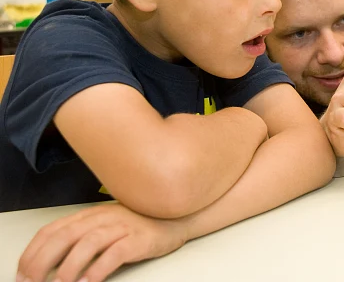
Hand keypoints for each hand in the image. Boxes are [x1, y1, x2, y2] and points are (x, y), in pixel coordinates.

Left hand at [17, 203, 187, 281]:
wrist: (178, 218)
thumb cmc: (139, 225)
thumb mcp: (106, 225)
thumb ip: (82, 236)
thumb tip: (51, 260)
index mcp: (90, 214)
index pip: (52, 230)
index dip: (32, 252)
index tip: (22, 274)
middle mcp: (103, 217)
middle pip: (64, 236)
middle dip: (42, 261)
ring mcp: (122, 227)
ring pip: (88, 243)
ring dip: (69, 266)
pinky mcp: (139, 239)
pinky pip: (115, 254)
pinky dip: (98, 269)